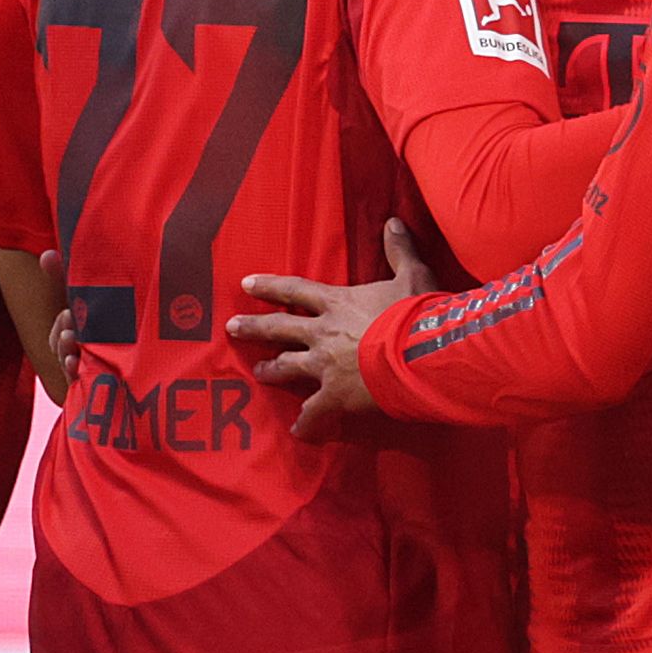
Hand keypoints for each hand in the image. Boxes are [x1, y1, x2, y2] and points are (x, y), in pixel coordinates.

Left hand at [230, 221, 440, 434]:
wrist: (419, 352)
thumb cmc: (415, 312)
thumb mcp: (412, 275)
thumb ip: (399, 250)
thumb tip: (393, 222)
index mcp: (337, 303)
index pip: (295, 290)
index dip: (270, 286)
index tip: (246, 284)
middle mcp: (322, 332)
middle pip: (279, 328)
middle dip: (254, 327)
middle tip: (232, 328)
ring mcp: (324, 365)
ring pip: (287, 366)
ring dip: (271, 369)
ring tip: (257, 372)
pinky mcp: (335, 395)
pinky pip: (314, 412)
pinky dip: (306, 422)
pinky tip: (298, 431)